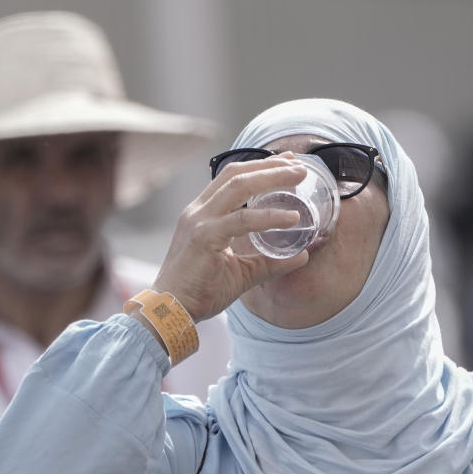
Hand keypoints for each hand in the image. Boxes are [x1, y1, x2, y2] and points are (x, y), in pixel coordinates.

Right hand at [153, 153, 309, 322]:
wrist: (170, 311)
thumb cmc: (200, 291)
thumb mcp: (242, 272)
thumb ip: (269, 262)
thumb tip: (302, 256)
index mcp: (204, 214)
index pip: (232, 178)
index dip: (260, 166)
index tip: (287, 161)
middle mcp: (199, 211)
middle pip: (237, 174)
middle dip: (270, 165)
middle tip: (299, 165)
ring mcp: (200, 222)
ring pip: (238, 187)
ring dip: (271, 178)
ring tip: (299, 177)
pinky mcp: (204, 238)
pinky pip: (241, 220)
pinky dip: (269, 216)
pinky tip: (291, 218)